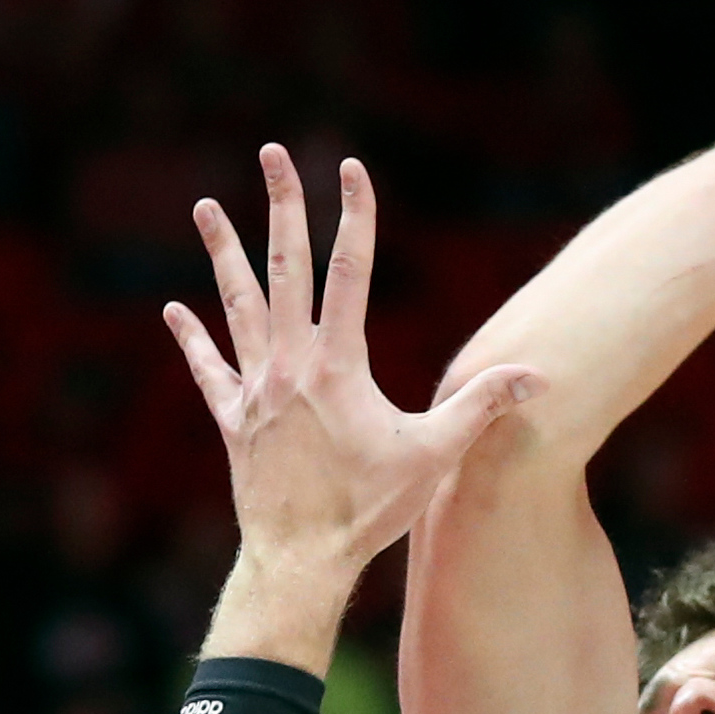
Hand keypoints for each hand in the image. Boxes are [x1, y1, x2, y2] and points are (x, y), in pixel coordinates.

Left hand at [164, 145, 539, 606]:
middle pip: (284, 268)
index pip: (348, 271)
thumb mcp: (436, 455)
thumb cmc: (370, 509)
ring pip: (237, 305)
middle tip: (271, 154)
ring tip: (206, 208)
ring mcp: (255, 390)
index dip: (354, 216)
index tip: (351, 168)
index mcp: (337, 365)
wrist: (301, 558)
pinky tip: (175, 311)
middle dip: (282, 207)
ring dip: (223, 253)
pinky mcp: (234, 422)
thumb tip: (539, 376)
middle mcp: (289, 365)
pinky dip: (193, 340)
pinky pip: (209, 371)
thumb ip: (482, 407)